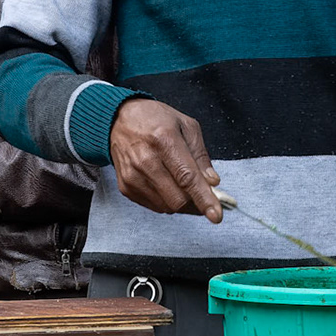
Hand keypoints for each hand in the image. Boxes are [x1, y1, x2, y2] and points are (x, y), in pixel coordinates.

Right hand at [108, 98, 222, 219]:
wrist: (119, 119)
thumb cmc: (155, 119)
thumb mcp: (186, 126)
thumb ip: (201, 155)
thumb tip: (212, 182)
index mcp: (164, 139)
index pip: (187, 177)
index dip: (204, 198)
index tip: (216, 215)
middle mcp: (145, 160)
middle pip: (178, 199)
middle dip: (195, 202)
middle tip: (203, 193)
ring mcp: (133, 176)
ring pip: (167, 206)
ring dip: (181, 202)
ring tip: (181, 183)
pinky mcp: (126, 187)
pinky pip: (154, 206)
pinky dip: (166, 200)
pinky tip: (166, 183)